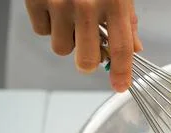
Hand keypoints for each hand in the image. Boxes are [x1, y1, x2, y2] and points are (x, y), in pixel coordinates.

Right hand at [25, 0, 142, 91]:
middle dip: (87, 61)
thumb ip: (127, 21)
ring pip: (61, 48)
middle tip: (88, 50)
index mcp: (114, 2)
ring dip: (66, 39)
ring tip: (69, 16)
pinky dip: (47, 24)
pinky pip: (40, 31)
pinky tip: (53, 7)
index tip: (120, 87)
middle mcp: (87, 6)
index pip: (122, 48)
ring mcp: (60, 3)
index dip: (122, 73)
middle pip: (86, 60)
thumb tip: (133, 49)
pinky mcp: (36, 0)